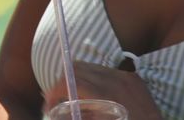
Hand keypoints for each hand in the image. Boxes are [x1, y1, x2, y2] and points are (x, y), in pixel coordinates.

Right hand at [44, 61, 162, 118]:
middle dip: (63, 83)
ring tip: (74, 99)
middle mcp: (117, 80)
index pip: (72, 80)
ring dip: (78, 80)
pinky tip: (95, 97)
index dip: (55, 90)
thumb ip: (77, 117)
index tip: (48, 105)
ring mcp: (127, 77)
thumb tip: (56, 114)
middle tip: (57, 101)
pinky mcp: (134, 78)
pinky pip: (108, 72)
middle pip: (78, 68)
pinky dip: (95, 81)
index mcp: (108, 95)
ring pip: (92, 67)